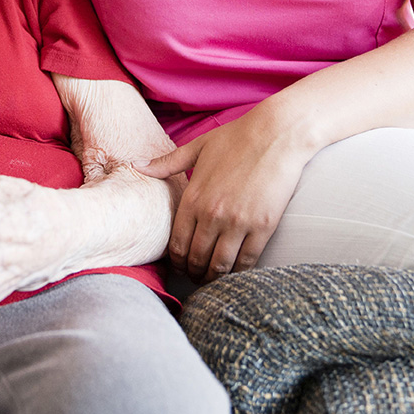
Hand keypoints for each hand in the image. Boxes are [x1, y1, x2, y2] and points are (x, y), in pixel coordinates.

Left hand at [137, 109, 308, 283]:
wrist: (277, 133)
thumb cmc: (237, 137)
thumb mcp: (197, 147)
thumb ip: (167, 163)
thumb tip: (137, 166)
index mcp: (193, 198)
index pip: (177, 243)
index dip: (177, 261)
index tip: (181, 265)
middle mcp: (212, 214)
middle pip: (197, 259)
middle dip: (194, 273)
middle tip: (197, 277)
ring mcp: (238, 222)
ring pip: (220, 265)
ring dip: (214, 278)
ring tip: (214, 279)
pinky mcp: (263, 226)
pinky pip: (247, 261)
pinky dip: (240, 272)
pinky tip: (237, 272)